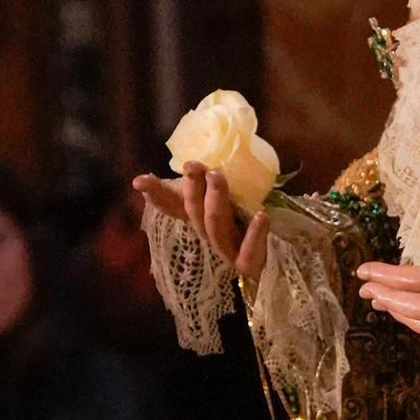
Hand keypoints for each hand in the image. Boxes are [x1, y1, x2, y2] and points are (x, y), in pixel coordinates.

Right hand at [133, 165, 268, 283]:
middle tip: (195, 165)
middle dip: (192, 188)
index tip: (140, 181)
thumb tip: (202, 154)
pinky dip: (254, 234)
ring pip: (215, 228)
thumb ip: (216, 176)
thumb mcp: (233, 193)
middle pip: (194, 212)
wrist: (279, 256)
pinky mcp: (248, 264)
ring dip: (215, 201)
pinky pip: (248, 252)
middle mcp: (208, 233)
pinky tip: (261, 215)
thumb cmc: (251, 218)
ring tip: (218, 177)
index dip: (156, 194)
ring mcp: (226, 250)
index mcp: (201, 215)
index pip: (173, 205)